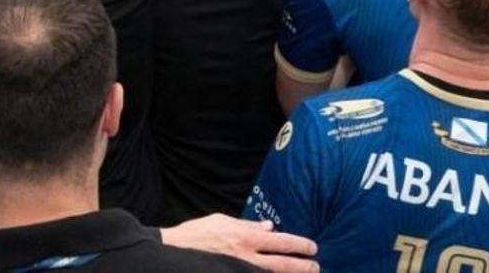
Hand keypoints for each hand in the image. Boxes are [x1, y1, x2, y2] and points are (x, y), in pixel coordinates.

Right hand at [161, 214, 317, 272]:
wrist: (172, 253)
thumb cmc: (196, 234)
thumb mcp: (222, 220)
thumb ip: (248, 225)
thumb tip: (269, 227)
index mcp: (244, 237)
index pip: (279, 242)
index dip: (299, 245)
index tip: (312, 248)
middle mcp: (245, 257)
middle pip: (281, 265)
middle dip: (302, 267)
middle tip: (316, 267)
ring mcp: (238, 271)